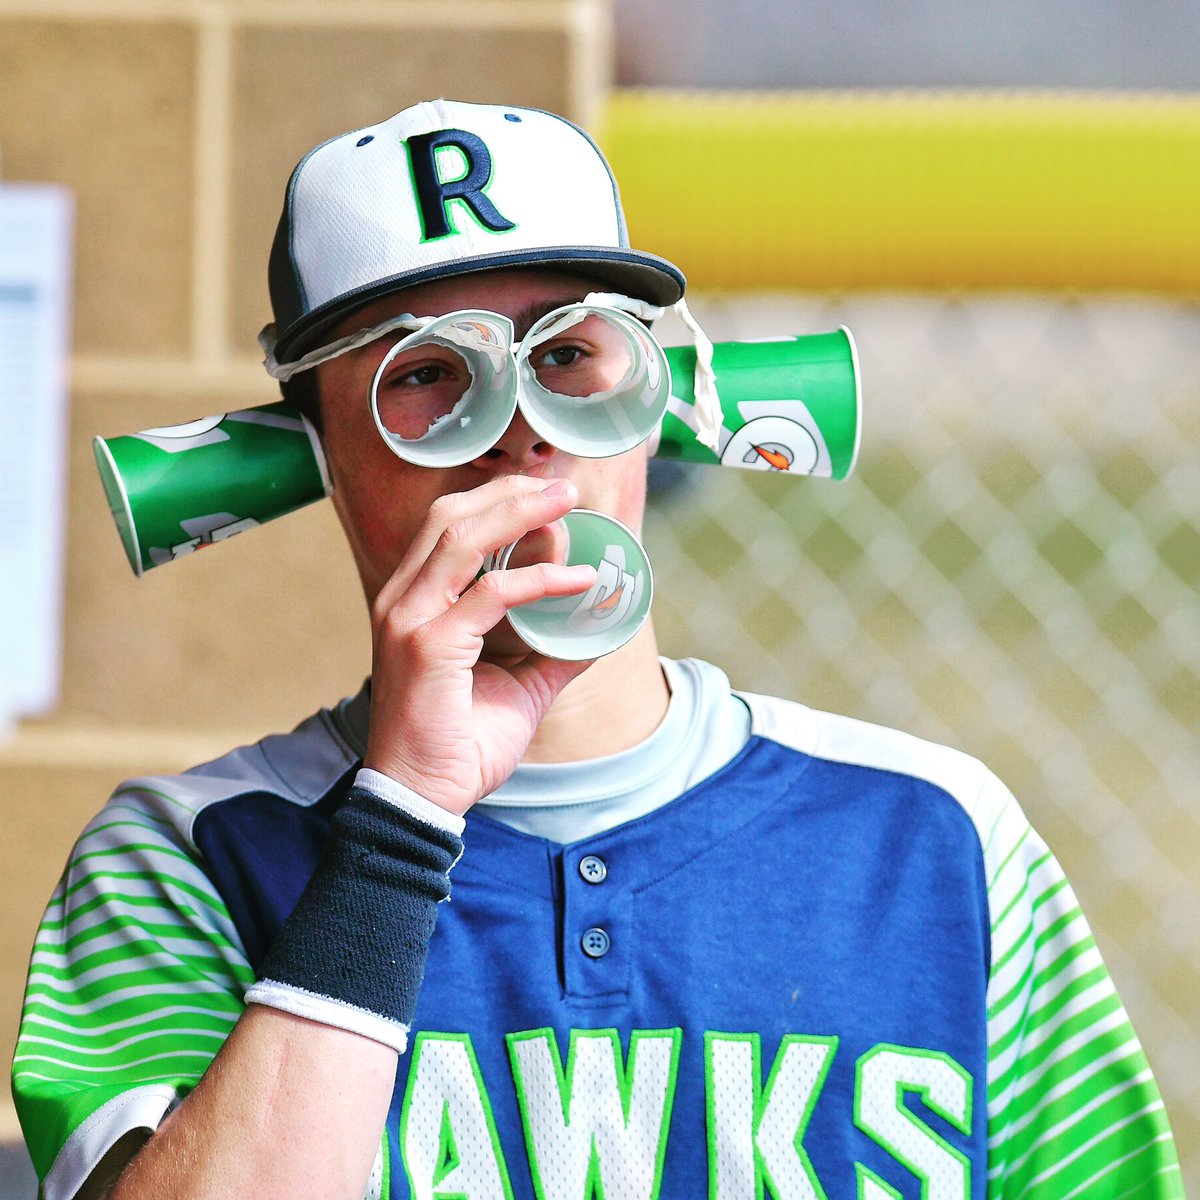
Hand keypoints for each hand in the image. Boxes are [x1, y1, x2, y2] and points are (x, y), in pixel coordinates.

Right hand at [362, 475, 596, 813]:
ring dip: (522, 514)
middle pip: (452, 516)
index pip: (449, 526)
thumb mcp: (519, 686)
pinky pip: (491, 594)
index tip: (549, 493)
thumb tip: (601, 627)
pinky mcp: (428, 645)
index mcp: (414, 602)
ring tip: (569, 505)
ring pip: (464, 538)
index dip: (498, 499)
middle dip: (511, 492)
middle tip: (564, 487)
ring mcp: (409, 619)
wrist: (423, 798)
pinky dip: (540, 580)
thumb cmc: (459, 744)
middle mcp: (403, 600)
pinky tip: (579, 581)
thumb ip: (554, 650)